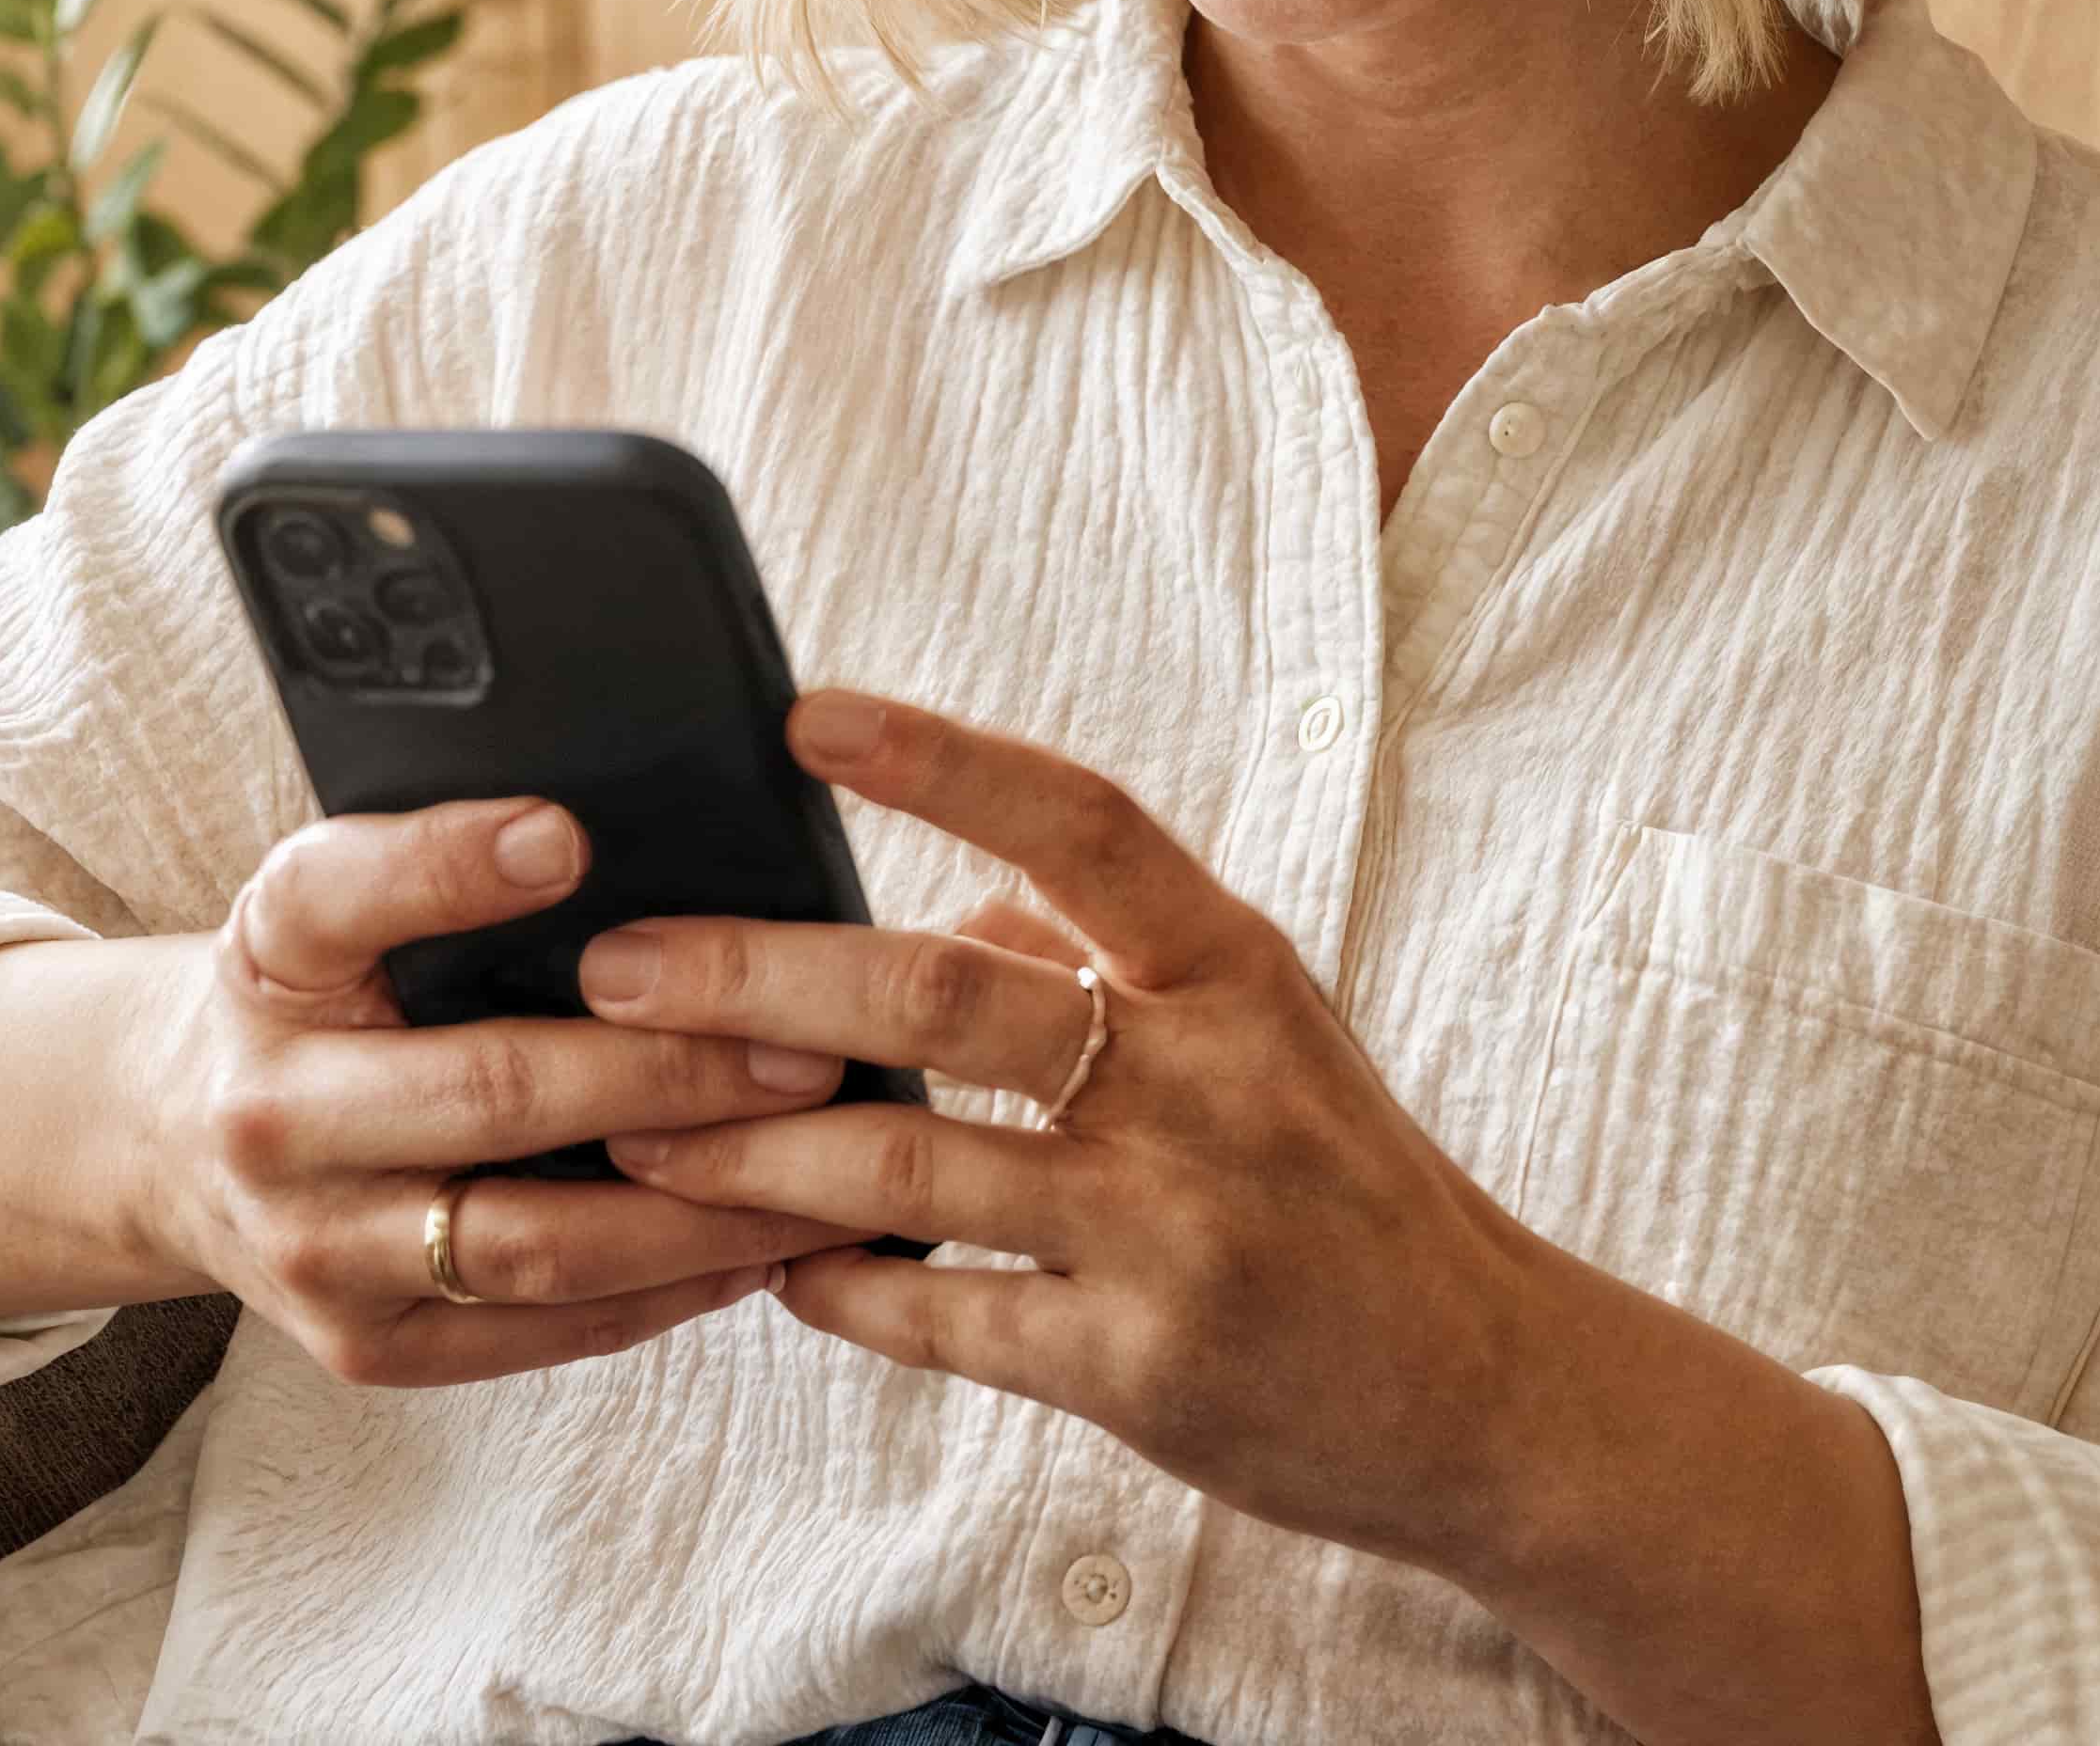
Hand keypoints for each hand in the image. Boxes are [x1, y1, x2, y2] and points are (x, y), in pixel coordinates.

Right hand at [161, 794, 868, 1387]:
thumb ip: (432, 863)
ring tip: (826, 1163)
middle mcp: (270, 1118)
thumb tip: (609, 833)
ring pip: (538, 1244)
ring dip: (702, 1209)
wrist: (174, 1144)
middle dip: (670, 1073)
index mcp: (264, 964)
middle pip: (490, 1094)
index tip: (566, 837)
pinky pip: (546, 1330)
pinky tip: (765, 1243)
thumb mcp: (331, 901)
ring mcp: (316, 1253)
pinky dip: (669, 1291)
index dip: (449, 865)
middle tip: (810, 1047)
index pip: (337, 896)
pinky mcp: (368, 1349)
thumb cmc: (308, 996)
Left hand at [577, 691, 1579, 1575]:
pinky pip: (944, 1317)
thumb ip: (1095, 958)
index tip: (800, 712)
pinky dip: (839, 1289)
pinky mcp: (1141, 1368)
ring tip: (632, 1129)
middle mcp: (1208, 1082)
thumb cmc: (1339, 1185)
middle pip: (944, 995)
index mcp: (1232, 969)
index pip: (1078, 822)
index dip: (940, 759)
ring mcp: (1174, 1230)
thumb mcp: (1257, 1030)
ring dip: (747, 1152)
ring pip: (911, 1167)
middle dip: (754, 977)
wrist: (1482, 1386)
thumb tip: (928, 912)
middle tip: (617, 964)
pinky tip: (767, 1271)